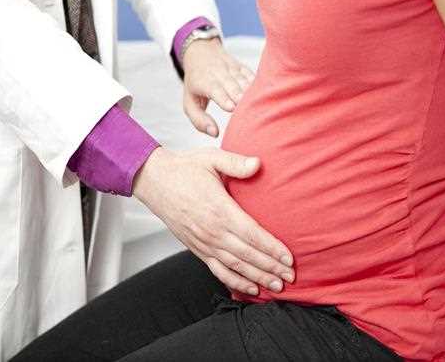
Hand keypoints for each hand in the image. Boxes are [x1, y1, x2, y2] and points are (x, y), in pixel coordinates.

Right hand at [132, 147, 294, 294]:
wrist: (154, 181)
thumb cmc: (184, 169)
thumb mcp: (211, 158)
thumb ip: (236, 163)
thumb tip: (258, 163)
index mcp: (219, 209)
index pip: (252, 234)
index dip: (272, 248)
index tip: (288, 258)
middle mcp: (212, 230)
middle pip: (247, 255)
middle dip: (270, 267)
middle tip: (290, 276)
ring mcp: (203, 242)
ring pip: (234, 266)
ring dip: (257, 278)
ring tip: (275, 286)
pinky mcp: (195, 248)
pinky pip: (217, 269)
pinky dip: (234, 281)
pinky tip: (248, 288)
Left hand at [182, 38, 254, 136]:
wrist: (201, 52)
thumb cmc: (195, 84)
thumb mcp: (189, 102)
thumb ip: (199, 120)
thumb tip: (215, 133)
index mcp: (202, 81)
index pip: (213, 89)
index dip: (223, 97)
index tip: (231, 107)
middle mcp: (217, 73)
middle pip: (231, 84)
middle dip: (239, 95)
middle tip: (247, 107)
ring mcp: (231, 68)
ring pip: (242, 79)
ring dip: (250, 90)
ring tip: (259, 102)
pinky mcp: (242, 67)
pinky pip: (251, 74)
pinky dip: (258, 83)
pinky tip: (266, 92)